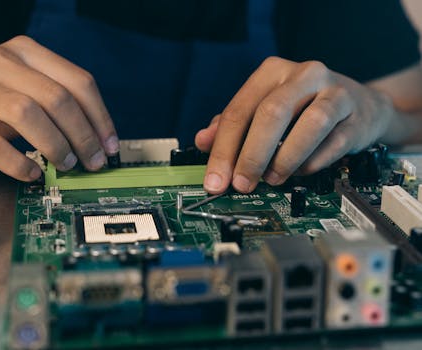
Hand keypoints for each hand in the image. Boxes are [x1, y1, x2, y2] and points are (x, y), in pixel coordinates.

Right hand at [0, 36, 118, 180]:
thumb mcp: (16, 86)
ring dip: (56, 145)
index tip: (109, 144)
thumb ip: (51, 102)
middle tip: (92, 161)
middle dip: (83, 135)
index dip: (100, 116)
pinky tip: (30, 173)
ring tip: (65, 165)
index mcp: (23, 52)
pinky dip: (18, 163)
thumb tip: (93, 138)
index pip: (77, 81)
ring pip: (28, 114)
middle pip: (58, 98)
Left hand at [196, 56, 395, 193]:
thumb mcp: (264, 109)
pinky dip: (312, 163)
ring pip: (310, 125)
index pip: (239, 111)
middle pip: (272, 114)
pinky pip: (334, 143)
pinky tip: (299, 172)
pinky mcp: (357, 117)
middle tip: (242, 184)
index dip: (223, 149)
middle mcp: (304, 75)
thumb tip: (202, 141)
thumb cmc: (303, 108)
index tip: (215, 181)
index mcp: (272, 72)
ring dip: (285, 159)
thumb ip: (232, 124)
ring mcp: (335, 93)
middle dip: (251, 156)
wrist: (361, 106)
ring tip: (272, 179)